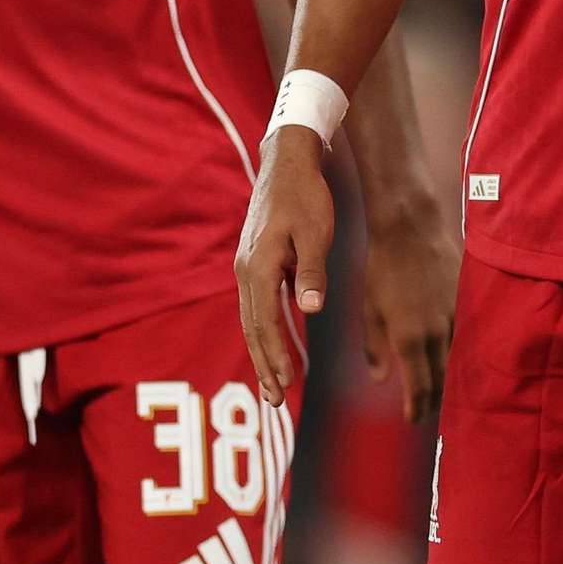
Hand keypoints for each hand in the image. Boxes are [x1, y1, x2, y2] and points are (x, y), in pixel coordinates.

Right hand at [238, 127, 339, 408]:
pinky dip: (262, 331)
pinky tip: (272, 346)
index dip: (275, 357)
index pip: (265, 323)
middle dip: (264, 366)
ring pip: (251, 320)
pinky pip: (255, 306)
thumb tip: (310, 309)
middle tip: (275, 401)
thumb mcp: (316, 231)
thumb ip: (312, 270)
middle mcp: (246, 271)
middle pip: (252, 329)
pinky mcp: (253, 262)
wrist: (286, 162)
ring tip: (273, 384)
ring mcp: (246, 267)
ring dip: (261, 353)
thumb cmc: (306, 195)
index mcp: (259, 267)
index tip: (286, 385)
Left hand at [355, 193, 459, 421]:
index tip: (412, 419)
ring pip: (455, 359)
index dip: (417, 407)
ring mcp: (455, 316)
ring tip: (440, 392)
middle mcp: (436, 332)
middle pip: (441, 379)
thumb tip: (379, 378)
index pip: (419, 386)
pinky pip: (464, 336)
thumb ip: (375, 347)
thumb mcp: (370, 310)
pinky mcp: (465, 301)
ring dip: (447, 379)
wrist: (410, 230)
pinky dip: (458, 353)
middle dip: (433, 401)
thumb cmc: (382, 269)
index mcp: (409, 338)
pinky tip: (453, 358)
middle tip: (426, 412)